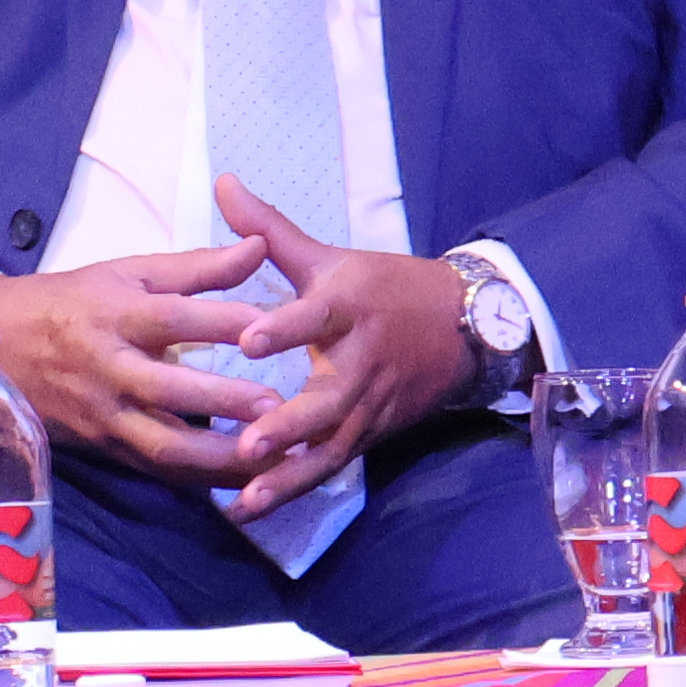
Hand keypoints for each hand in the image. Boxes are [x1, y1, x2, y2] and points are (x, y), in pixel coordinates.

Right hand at [0, 238, 281, 480]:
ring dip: (218, 458)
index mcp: (116, 314)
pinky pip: (156, 471)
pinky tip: (244, 484)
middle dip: (223, 402)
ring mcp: (105, 415)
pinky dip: (200, 481)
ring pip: (163, 445)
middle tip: (279, 408)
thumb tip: (260, 245)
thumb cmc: (74, 302)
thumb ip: (198, 267)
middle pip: (168, 390)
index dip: (221, 323)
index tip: (273, 328)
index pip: (173, 317)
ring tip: (272, 458)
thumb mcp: (129, 272)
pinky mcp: (105, 448)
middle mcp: (109, 369)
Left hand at [208, 180, 474, 519]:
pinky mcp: (369, 435)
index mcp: (347, 309)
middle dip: (290, 425)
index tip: (250, 340)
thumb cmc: (383, 288)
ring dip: (289, 474)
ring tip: (246, 497)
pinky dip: (295, 488)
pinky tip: (251, 505)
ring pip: (330, 446)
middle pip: (328, 399)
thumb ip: (270, 230)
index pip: (315, 317)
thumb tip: (221, 181)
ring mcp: (368, 405)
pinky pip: (332, 466)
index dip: (285, 329)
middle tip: (247, 443)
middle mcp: (360, 362)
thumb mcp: (329, 258)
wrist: (464, 328)